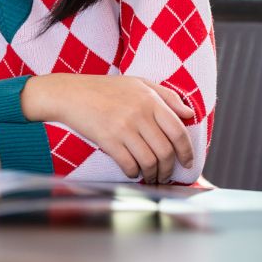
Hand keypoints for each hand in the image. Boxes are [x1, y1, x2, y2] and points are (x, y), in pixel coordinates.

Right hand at [22, 74, 194, 182]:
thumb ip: (167, 96)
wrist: (70, 93)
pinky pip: (129, 164)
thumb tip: (190, 114)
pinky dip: (134, 173)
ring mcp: (123, 128)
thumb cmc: (105, 88)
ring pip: (149, 161)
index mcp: (151, 100)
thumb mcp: (139, 83)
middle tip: (167, 175)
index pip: (178, 131)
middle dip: (169, 169)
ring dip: (153, 175)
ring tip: (152, 177)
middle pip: (165, 151)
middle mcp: (140, 114)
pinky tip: (133, 172)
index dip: (186, 151)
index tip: (187, 162)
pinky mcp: (108, 140)